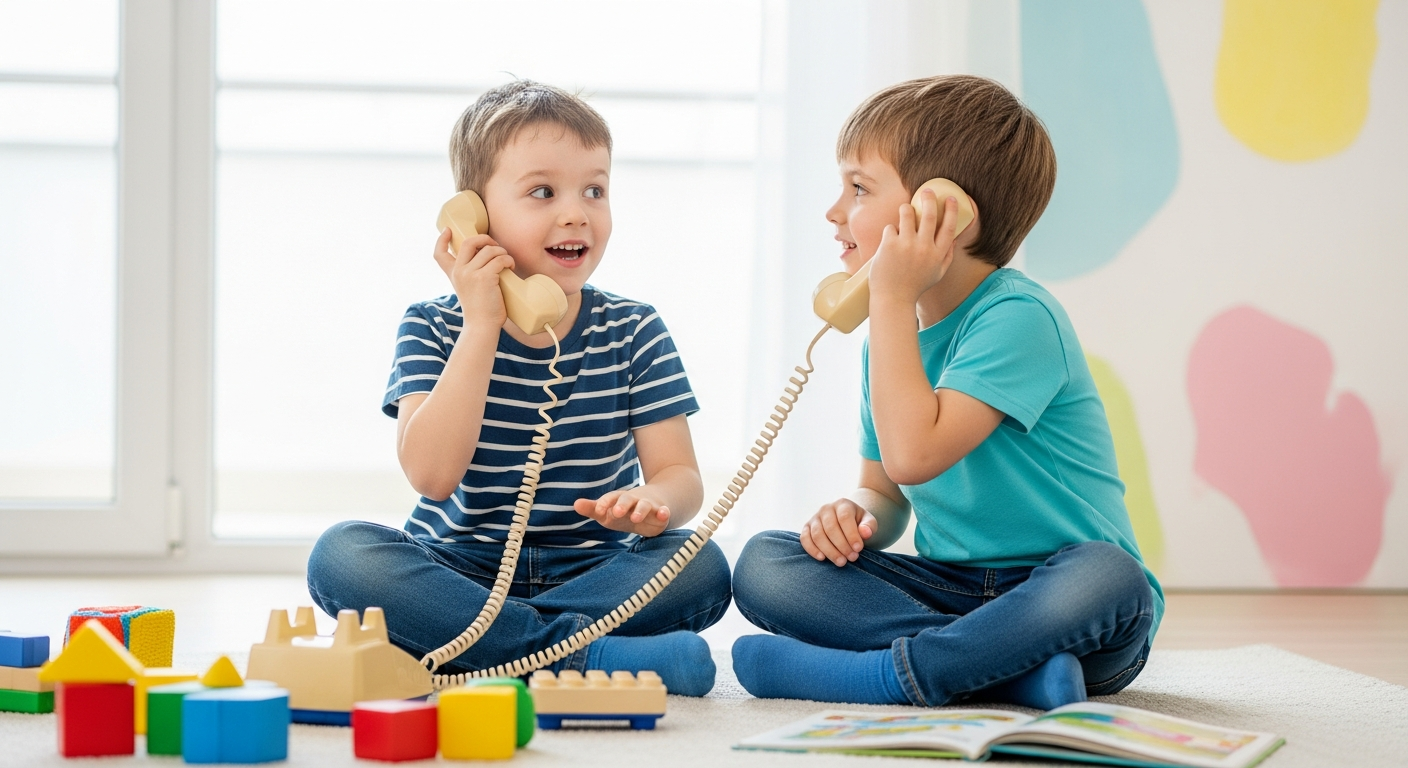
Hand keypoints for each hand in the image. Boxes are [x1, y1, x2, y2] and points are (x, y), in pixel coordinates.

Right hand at [433, 226, 514, 329]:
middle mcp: (459, 272)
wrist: (482, 326)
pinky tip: (511, 267)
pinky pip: (500, 259)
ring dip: (502, 252)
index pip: (439, 254)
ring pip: (489, 250)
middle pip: (468, 242)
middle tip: (496, 246)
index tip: (447, 230)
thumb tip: (488, 259)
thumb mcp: (468, 290)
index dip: (441, 239)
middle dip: (485, 238)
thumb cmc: (480, 310)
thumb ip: (470, 276)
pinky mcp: (485, 277)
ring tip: (507, 261)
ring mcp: (471, 273)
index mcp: (453, 275)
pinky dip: (508, 260)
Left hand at [574, 490, 671, 536]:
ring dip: (640, 510)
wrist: (653, 504)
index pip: (609, 498)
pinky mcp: (661, 512)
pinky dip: (664, 512)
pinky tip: (664, 514)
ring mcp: (648, 504)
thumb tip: (575, 504)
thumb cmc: (625, 510)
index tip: (598, 510)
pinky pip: (663, 511)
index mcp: (618, 499)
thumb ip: (594, 509)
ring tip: (636, 518)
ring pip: (644, 505)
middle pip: (627, 499)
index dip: (604, 503)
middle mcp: (633, 499)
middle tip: (616, 513)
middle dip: (622, 505)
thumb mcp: (609, 511)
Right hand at [800, 498, 877, 566]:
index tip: (858, 549)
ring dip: (829, 551)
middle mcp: (826, 508)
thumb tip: (865, 532)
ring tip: (841, 562)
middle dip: (842, 545)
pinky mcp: (806, 528)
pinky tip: (822, 558)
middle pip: (831, 528)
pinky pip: (805, 539)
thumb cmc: (859, 524)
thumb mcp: (868, 522)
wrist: (847, 522)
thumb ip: (869, 526)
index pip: (844, 518)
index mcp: (842, 504)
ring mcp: (814, 518)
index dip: (851, 534)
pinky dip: (812, 549)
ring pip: (818, 535)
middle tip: (852, 558)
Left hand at [868, 190, 960, 304]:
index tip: (951, 199)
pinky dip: (891, 231)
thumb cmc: (914, 287)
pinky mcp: (890, 245)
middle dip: (929, 198)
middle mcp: (924, 248)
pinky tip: (889, 240)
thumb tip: (955, 238)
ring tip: (905, 209)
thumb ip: (946, 256)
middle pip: (929, 215)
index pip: (949, 227)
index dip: (952, 211)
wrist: (893, 299)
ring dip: (906, 208)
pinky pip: (891, 227)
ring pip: (907, 214)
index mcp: (938, 254)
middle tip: (927, 191)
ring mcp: (907, 245)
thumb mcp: (937, 274)